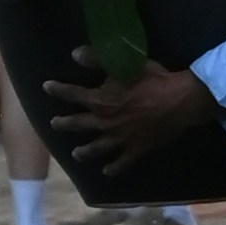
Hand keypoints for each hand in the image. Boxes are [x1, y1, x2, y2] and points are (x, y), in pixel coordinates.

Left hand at [47, 58, 211, 189]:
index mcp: (101, 100)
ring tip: (76, 154)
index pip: (73, 94)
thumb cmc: (152, 80)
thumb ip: (97, 59)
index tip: (46, 87)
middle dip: (65, 124)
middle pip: (79, 124)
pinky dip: (113, 168)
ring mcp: (120, 138)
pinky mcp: (136, 149)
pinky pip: (122, 162)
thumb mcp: (124, 64)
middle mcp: (105, 122)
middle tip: (55, 124)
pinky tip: (107, 171)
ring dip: (84, 151)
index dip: (58, 90)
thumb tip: (74, 54)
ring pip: (97, 148)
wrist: (179, 102)